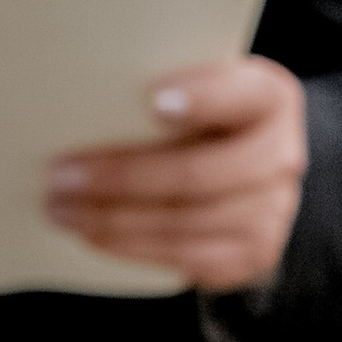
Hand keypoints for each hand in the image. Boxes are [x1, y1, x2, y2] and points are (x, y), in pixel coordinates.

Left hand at [43, 55, 307, 289]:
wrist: (253, 172)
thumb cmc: (207, 118)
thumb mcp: (203, 84)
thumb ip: (166, 84)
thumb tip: (80, 95)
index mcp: (270, 98)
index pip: (240, 94)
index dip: (200, 99)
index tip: (152, 100)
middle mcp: (281, 156)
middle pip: (197, 173)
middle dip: (121, 177)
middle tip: (60, 175)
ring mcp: (271, 213)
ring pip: (182, 222)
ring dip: (111, 218)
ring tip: (60, 208)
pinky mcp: (250, 255)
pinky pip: (181, 257)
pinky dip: (128, 245)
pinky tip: (91, 233)